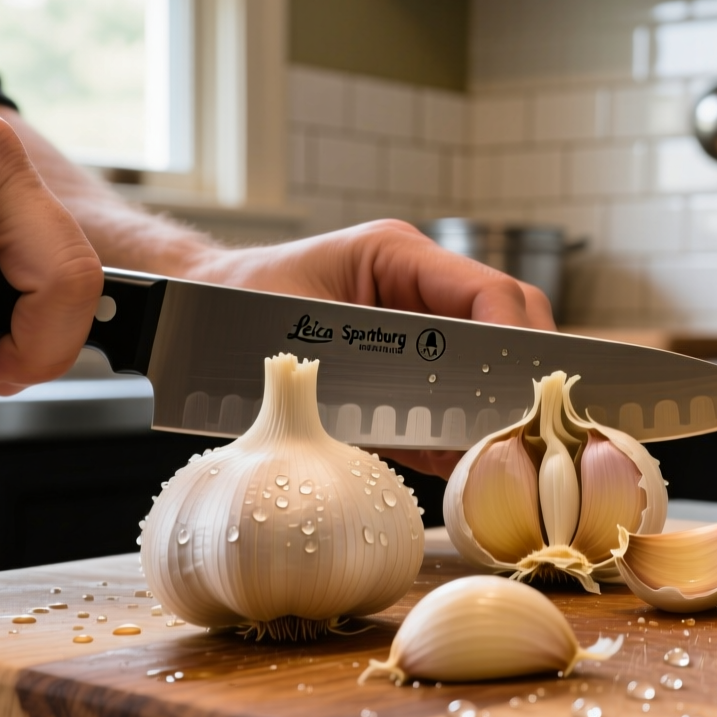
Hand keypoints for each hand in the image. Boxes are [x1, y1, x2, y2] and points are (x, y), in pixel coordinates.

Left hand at [188, 219, 556, 477]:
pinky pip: (455, 392)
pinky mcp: (407, 364)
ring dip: (499, 401)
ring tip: (509, 446)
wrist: (187, 323)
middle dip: (522, 371)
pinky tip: (466, 461)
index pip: (488, 291)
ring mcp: (418, 322)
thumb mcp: (296, 340)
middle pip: (509, 319)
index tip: (523, 389)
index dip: (515, 340)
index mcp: (395, 255)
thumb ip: (365, 379)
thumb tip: (431, 429)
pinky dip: (464, 428)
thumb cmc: (228, 312)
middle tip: (529, 425)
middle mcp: (418, 285)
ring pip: (492, 356)